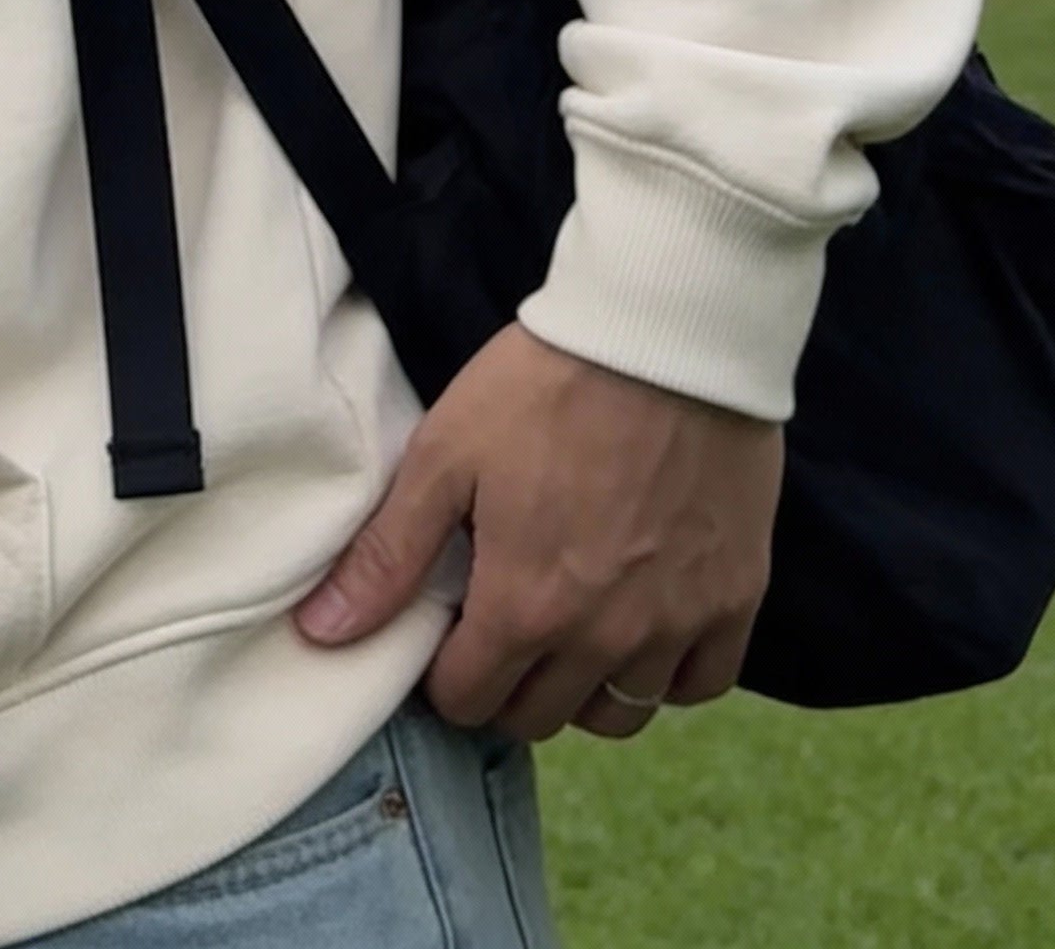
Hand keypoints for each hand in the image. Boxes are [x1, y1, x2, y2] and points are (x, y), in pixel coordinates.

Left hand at [294, 321, 782, 741]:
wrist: (663, 335)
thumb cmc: (544, 385)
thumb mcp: (446, 456)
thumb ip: (387, 556)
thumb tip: (320, 634)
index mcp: (526, 607)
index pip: (468, 702)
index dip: (443, 675)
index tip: (443, 636)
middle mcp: (605, 637)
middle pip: (539, 718)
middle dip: (504, 686)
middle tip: (496, 629)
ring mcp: (676, 624)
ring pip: (619, 715)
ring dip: (581, 690)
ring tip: (563, 631)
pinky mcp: (734, 599)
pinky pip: (699, 684)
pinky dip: (666, 674)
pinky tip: (638, 625)